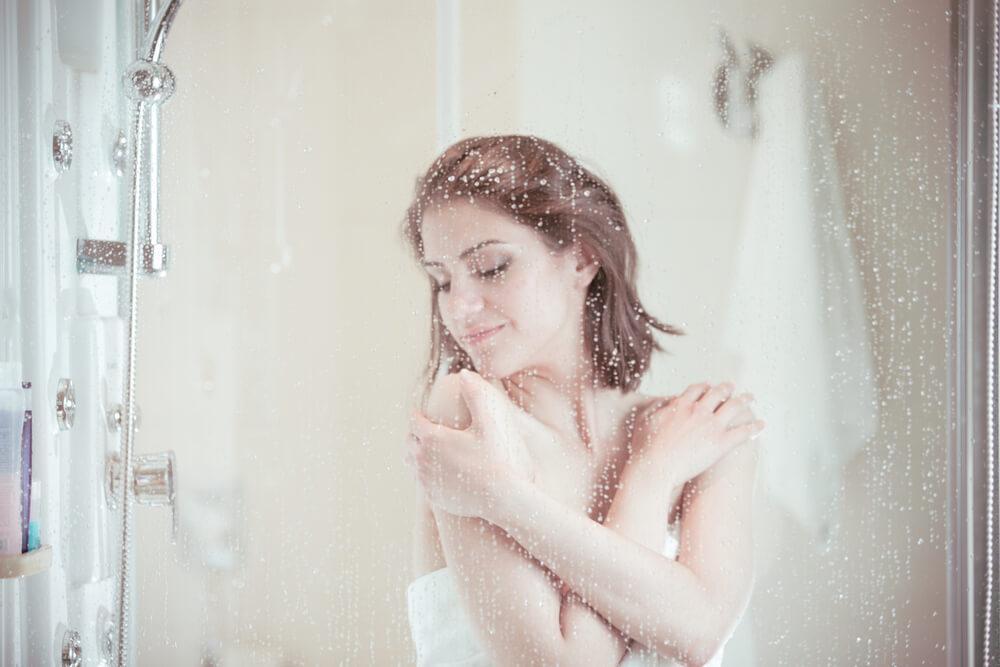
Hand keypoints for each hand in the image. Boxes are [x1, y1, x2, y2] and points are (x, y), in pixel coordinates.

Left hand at [404, 369, 537, 520]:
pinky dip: (424, 473)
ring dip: (416, 453)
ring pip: (411, 463)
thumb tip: (465, 374)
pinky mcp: (434, 497)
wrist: (503, 498)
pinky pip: (421, 482)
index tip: (422, 411)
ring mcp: (427, 481)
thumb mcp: (490, 420)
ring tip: (425, 448)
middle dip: (414, 433)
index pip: (415, 421)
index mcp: (432, 439)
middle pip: (409, 442)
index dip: (418, 414)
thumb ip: (476, 393)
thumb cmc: (498, 457)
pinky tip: (435, 470)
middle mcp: (423, 460)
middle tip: (421, 428)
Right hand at [627, 382, 764, 484]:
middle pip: (717, 393)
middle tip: (732, 387)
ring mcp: (711, 426)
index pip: (696, 389)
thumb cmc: (645, 448)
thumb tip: (664, 401)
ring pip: (734, 407)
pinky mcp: (721, 443)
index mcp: (680, 405)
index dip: (704, 387)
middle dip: (726, 388)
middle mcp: (698, 411)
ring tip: (750, 398)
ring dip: (744, 400)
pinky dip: (754, 427)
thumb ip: (655, 407)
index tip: (708, 386)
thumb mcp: (644, 421)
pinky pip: (743, 432)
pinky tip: (762, 424)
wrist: (655, 468)